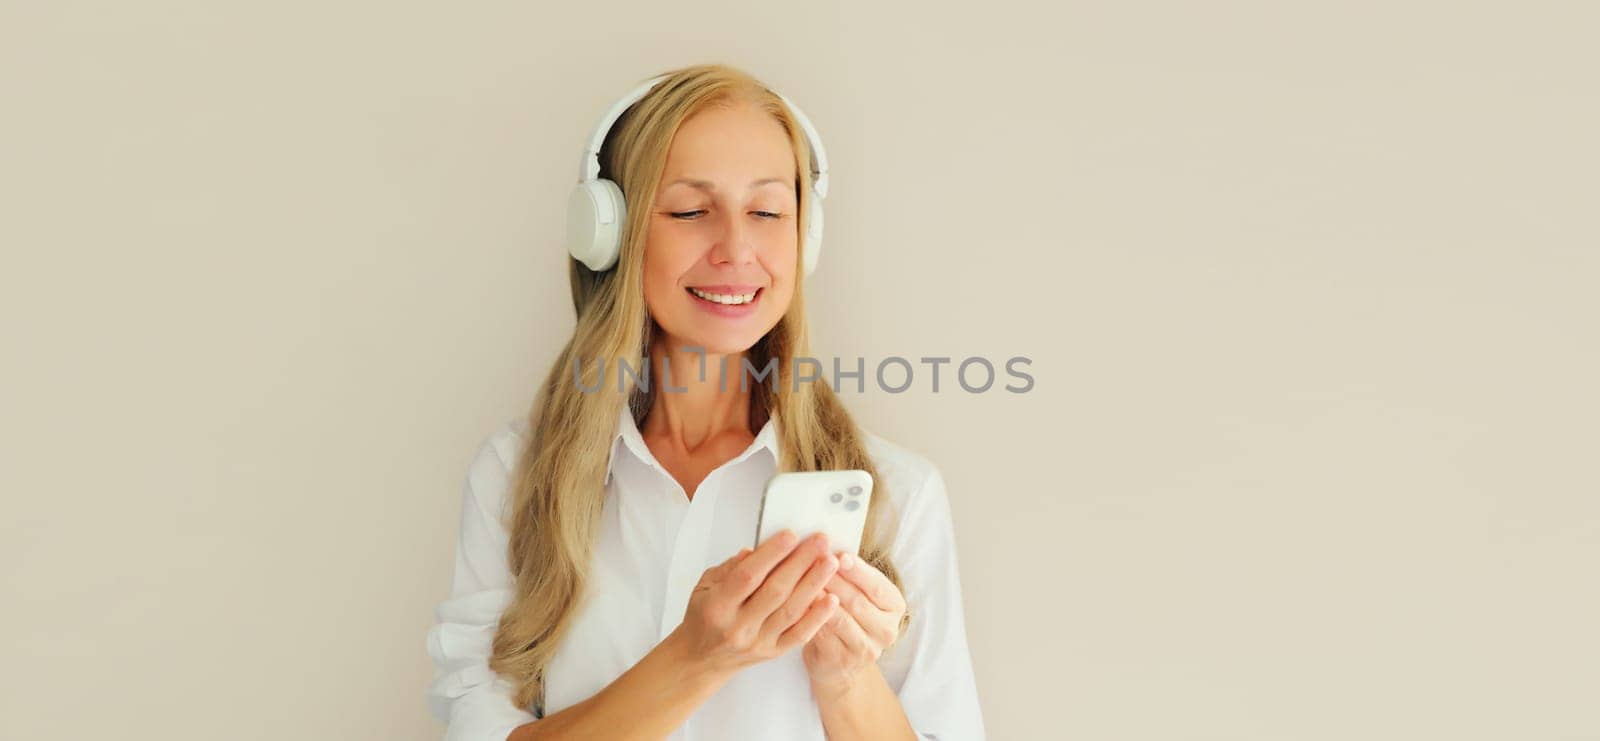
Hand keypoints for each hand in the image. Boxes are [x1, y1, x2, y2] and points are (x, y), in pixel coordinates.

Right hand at [670, 529, 840, 680]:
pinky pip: (799, 635)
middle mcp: (739, 626)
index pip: (748, 576)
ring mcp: (758, 642)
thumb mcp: (704, 586)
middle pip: (775, 591)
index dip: (771, 554)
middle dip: (801, 563)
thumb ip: (730, 568)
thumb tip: (755, 550)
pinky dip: (818, 617)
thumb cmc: (704, 617)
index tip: (791, 535)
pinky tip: (832, 599)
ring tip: (830, 562)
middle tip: (820, 542)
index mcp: (718, 606)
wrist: (702, 659)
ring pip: (791, 611)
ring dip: (814, 584)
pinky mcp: (773, 652)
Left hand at [801, 551, 907, 697]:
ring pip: (840, 619)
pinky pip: (824, 636)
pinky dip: (810, 618)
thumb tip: (829, 547)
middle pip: (857, 601)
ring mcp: (867, 649)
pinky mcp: (844, 661)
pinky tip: (797, 605)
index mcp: (894, 606)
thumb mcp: (855, 591)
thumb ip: (849, 574)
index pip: (877, 586)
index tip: (840, 554)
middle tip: (814, 562)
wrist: (838, 659)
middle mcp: (886, 629)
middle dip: (834, 580)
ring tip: (802, 580)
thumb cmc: (846, 614)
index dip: (858, 571)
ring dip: (820, 599)